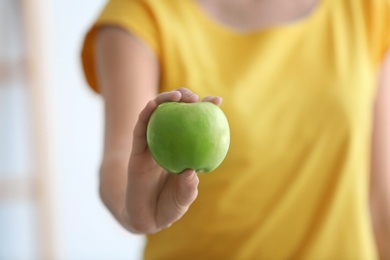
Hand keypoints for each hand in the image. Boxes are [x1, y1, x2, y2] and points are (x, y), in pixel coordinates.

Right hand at [123, 88, 221, 233]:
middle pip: (176, 114)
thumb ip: (187, 188)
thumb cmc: (168, 207)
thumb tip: (191, 171)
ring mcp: (152, 145)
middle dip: (186, 99)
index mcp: (185, 151)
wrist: (144, 217)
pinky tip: (152, 105)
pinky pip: (140, 129)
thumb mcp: (183, 200)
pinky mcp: (136, 150)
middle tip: (194, 98)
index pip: (196, 126)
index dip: (207, 111)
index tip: (216, 100)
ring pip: (157, 116)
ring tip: (177, 95)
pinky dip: (145, 114)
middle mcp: (169, 144)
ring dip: (165, 100)